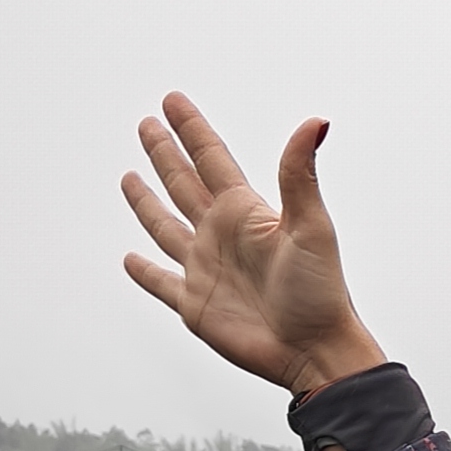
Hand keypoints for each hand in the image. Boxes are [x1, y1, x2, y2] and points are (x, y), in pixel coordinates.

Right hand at [120, 93, 387, 398]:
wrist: (313, 349)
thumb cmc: (320, 291)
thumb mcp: (311, 226)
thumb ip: (300, 174)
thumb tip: (316, 122)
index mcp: (245, 212)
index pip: (211, 159)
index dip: (191, 130)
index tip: (172, 101)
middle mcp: (222, 236)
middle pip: (184, 184)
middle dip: (165, 153)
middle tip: (148, 124)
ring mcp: (205, 269)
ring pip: (166, 227)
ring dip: (147, 203)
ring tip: (130, 178)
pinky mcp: (194, 305)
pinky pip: (161, 284)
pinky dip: (144, 272)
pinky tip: (130, 260)